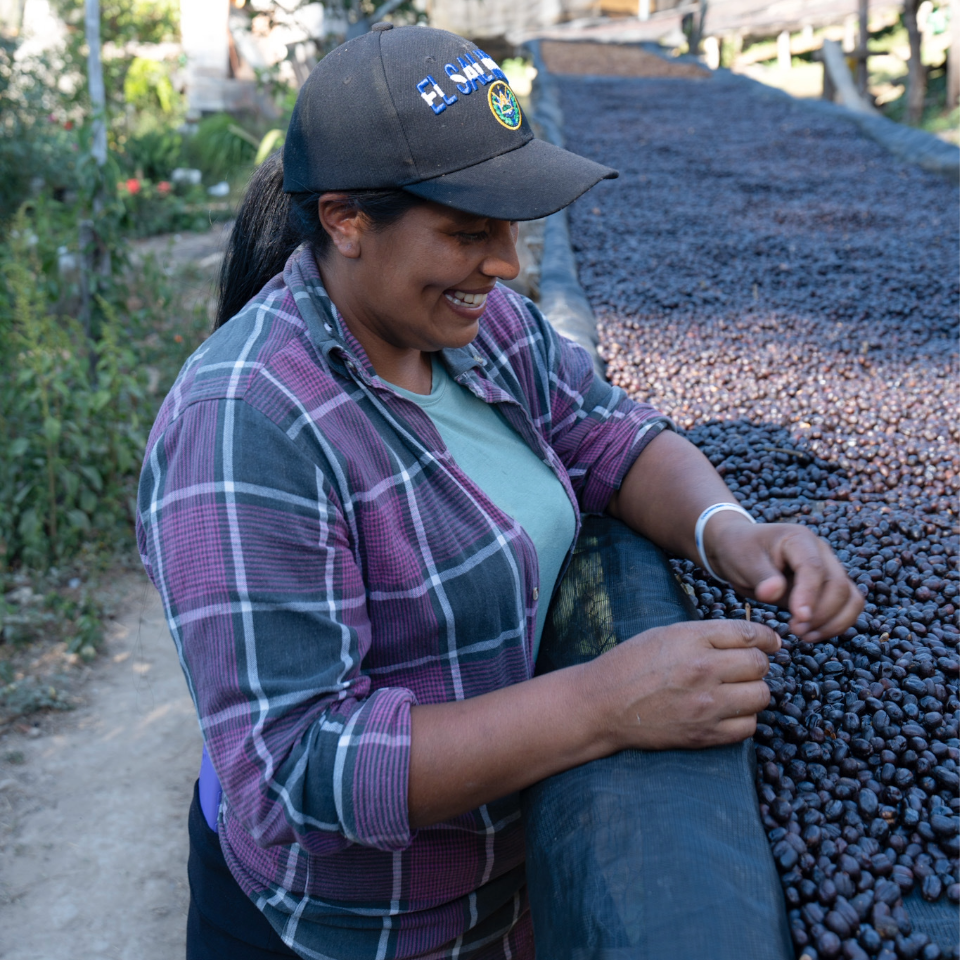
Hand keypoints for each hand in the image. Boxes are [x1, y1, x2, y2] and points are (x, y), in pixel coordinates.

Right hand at [589, 619, 778, 752]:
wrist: (603, 704)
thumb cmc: (631, 664)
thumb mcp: (666, 634)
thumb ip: (707, 635)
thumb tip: (749, 638)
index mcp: (693, 639)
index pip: (750, 634)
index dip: (768, 638)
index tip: (771, 643)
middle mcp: (703, 669)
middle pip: (759, 665)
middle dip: (757, 665)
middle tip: (744, 668)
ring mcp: (706, 704)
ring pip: (761, 696)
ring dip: (753, 692)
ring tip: (736, 690)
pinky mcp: (705, 734)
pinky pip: (749, 726)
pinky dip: (744, 719)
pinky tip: (728, 712)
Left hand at [704, 514, 863, 642]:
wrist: (738, 547)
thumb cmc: (740, 551)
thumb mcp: (743, 560)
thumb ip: (761, 576)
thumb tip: (773, 592)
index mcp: (798, 539)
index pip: (813, 567)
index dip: (809, 594)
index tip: (798, 618)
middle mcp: (820, 551)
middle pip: (838, 585)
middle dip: (821, 614)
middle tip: (796, 631)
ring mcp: (828, 568)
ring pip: (850, 598)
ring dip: (833, 622)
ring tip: (804, 635)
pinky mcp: (828, 586)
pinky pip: (847, 606)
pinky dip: (835, 624)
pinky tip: (812, 634)